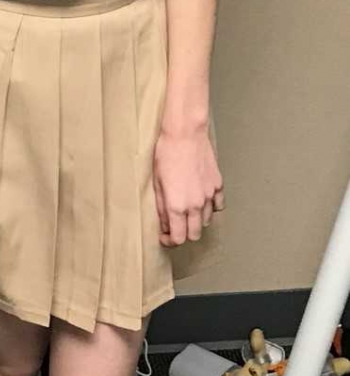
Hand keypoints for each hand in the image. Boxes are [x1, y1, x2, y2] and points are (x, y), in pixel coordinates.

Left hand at [153, 125, 223, 246]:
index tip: (165, 236)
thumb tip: (164, 224)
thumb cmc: (166, 154)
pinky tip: (201, 199)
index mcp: (177, 206)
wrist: (184, 134)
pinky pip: (217, 206)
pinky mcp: (218, 185)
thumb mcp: (157, 183)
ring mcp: (209, 196)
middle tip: (175, 224)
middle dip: (183, 233)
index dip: (170, 241)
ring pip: (206, 221)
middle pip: (194, 234)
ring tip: (186, 208)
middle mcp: (195, 205)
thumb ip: (161, 207)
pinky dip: (210, 208)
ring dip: (196, 220)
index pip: (178, 238)